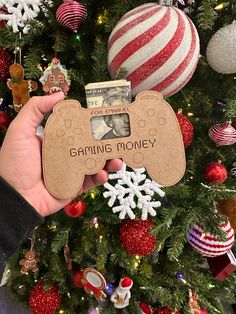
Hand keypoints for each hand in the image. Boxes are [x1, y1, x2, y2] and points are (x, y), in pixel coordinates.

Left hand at [0, 92, 121, 216]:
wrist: (15, 198)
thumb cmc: (15, 163)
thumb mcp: (20, 131)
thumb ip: (36, 109)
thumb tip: (60, 94)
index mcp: (56, 139)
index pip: (79, 128)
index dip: (93, 123)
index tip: (107, 118)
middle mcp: (66, 154)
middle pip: (91, 145)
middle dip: (107, 142)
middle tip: (121, 139)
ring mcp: (72, 171)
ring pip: (96, 163)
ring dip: (109, 160)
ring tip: (117, 160)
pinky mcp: (75, 187)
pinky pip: (91, 181)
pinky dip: (100, 177)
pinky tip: (102, 173)